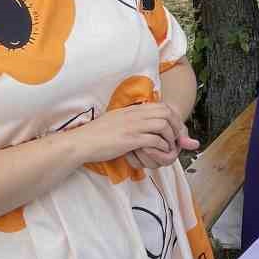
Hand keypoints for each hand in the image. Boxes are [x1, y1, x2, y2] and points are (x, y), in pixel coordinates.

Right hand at [70, 103, 196, 167]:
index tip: (176, 129)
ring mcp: (132, 126)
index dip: (174, 117)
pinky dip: (161, 147)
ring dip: (170, 137)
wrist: (81, 142)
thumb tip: (143, 123)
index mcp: (132, 109)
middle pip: (166, 112)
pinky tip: (160, 153)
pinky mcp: (130, 139)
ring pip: (163, 125)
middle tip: (178, 139)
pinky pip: (154, 140)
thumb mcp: (116, 121)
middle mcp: (134, 114)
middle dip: (177, 126)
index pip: (162, 106)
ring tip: (169, 146)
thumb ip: (131, 120)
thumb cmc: (96, 135)